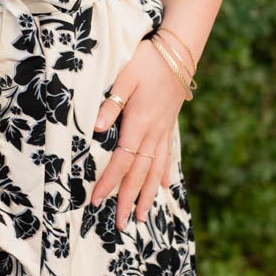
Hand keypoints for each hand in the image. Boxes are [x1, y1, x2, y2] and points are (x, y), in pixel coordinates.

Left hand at [91, 36, 186, 229]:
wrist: (179, 51)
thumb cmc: (148, 60)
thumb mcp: (125, 77)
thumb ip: (111, 104)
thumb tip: (96, 128)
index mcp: (139, 123)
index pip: (122, 160)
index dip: (109, 182)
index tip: (97, 200)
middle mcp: (153, 132)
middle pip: (139, 173)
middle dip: (129, 199)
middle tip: (122, 224)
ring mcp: (163, 131)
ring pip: (155, 170)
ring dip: (147, 194)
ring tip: (142, 217)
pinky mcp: (168, 125)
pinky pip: (166, 155)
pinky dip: (163, 173)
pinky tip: (162, 187)